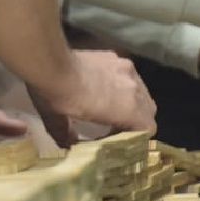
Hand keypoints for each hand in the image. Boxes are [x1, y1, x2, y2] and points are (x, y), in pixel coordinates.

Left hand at [30, 49, 155, 146]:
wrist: (51, 63)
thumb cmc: (58, 98)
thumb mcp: (60, 125)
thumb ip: (70, 138)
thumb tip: (71, 144)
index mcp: (128, 109)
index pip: (148, 128)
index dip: (136, 138)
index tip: (116, 140)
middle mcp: (135, 88)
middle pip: (149, 109)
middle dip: (136, 119)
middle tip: (115, 125)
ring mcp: (127, 69)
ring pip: (141, 90)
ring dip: (131, 101)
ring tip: (111, 104)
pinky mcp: (116, 56)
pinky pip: (127, 75)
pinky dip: (122, 84)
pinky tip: (103, 85)